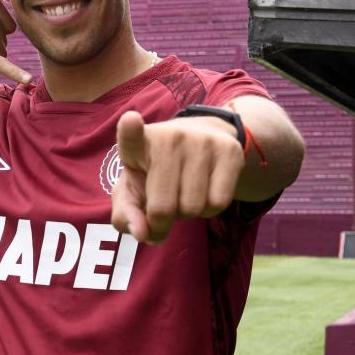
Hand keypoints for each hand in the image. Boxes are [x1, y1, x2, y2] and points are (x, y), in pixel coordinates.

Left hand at [110, 111, 244, 244]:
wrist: (201, 140)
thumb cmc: (156, 172)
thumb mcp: (133, 190)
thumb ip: (126, 215)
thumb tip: (142, 234)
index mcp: (137, 143)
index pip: (130, 135)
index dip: (129, 129)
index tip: (130, 120)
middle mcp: (169, 136)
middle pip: (163, 208)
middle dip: (161, 222)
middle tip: (162, 207)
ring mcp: (201, 141)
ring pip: (194, 209)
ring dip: (187, 214)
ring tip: (182, 194)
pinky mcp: (229, 150)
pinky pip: (219, 203)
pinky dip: (209, 210)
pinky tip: (203, 192)